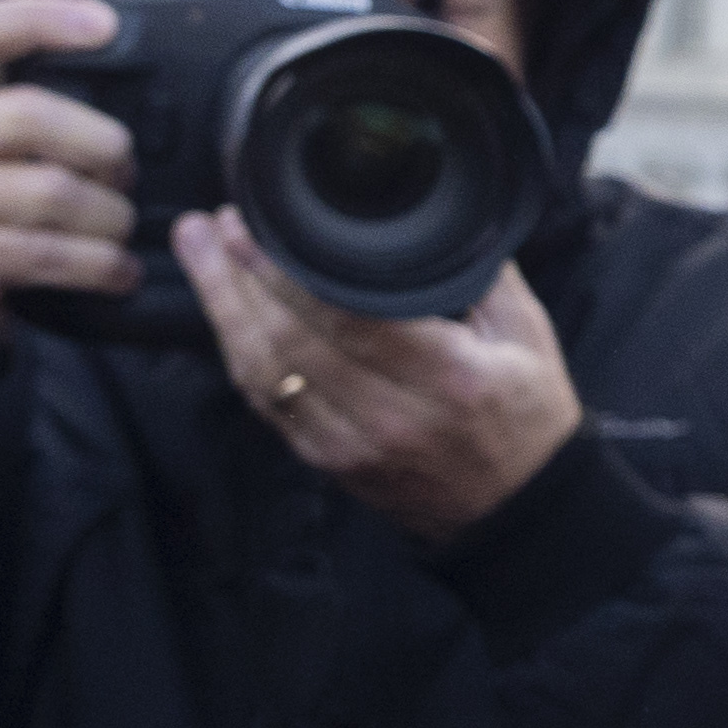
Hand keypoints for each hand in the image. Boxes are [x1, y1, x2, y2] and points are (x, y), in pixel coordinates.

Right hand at [0, 0, 139, 355]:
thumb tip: (110, 57)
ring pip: (50, 193)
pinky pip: (43, 254)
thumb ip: (10, 100)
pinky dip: (98, 265)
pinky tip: (118, 270)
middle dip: (104, 146)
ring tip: (122, 226)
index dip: (38, 18)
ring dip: (109, 216)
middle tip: (126, 174)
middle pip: (32, 116)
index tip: (106, 25)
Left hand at [186, 212, 582, 540]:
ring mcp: (353, 444)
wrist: (521, 511)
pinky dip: (239, 353)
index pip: (347, 317)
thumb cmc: (529, 420)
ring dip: (222, 310)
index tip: (252, 227)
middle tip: (209, 227)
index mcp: (447, 378)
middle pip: (289, 340)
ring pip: (265, 372)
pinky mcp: (330, 461)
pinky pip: (268, 402)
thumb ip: (486, 275)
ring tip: (199, 256)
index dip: (286, 272)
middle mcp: (392, 415)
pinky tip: (225, 314)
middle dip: (237, 278)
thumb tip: (444, 216)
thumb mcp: (529, 338)